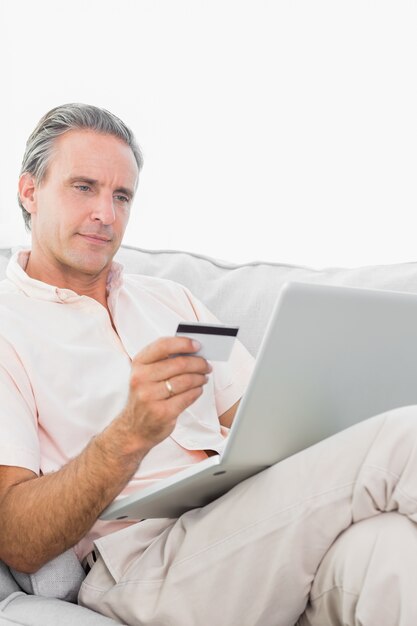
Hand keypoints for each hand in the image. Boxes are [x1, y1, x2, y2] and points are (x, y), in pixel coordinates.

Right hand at [121, 336, 211, 450]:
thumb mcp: (145, 375)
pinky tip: (198, 390)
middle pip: (179, 364)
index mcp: (138, 364)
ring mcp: (150, 396)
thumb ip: (163, 361)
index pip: (163, 345)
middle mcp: (141, 378)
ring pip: (186, 380)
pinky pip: (188, 397)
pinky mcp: (162, 412)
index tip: (197, 345)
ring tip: (203, 378)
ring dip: (200, 378)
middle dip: (198, 363)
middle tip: (206, 365)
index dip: (183, 343)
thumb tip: (191, 351)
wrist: (134, 429)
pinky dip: (197, 391)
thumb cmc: (145, 397)